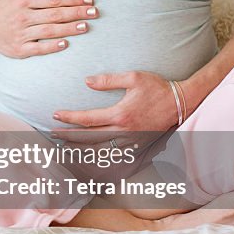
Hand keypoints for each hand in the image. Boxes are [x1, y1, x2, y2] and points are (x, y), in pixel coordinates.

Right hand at [0, 0, 98, 58]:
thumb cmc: (8, 8)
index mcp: (23, 0)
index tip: (89, 0)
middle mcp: (21, 16)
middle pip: (54, 14)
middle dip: (76, 13)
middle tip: (94, 12)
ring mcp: (20, 33)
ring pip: (49, 31)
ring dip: (69, 29)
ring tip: (85, 26)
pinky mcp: (18, 49)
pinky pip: (38, 48)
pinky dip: (52, 46)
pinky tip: (66, 43)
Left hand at [51, 70, 181, 146]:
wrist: (181, 103)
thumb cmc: (157, 87)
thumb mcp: (133, 78)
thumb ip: (109, 80)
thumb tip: (87, 81)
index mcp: (120, 115)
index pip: (88, 119)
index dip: (69, 118)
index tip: (55, 115)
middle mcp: (123, 131)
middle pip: (89, 138)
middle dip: (69, 137)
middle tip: (53, 135)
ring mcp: (130, 140)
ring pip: (100, 149)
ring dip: (81, 149)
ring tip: (66, 147)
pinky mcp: (137, 144)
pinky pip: (114, 153)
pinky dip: (100, 155)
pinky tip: (90, 154)